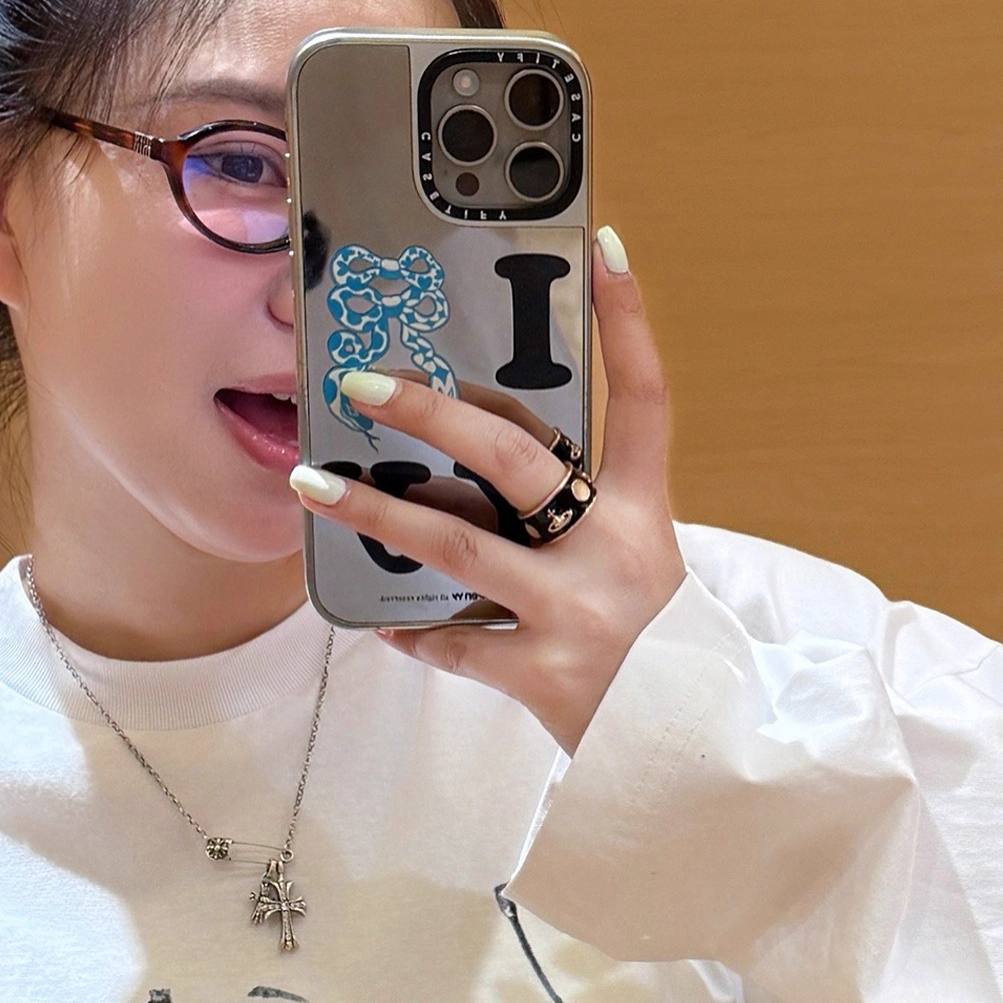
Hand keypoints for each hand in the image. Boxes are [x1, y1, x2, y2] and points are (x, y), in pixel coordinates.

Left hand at [289, 228, 681, 755]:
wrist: (690, 751)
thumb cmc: (657, 651)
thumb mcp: (636, 568)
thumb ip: (576, 521)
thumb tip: (470, 474)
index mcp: (645, 514)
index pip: (645, 400)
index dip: (628, 324)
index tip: (602, 250)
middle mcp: (613, 552)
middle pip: (516, 458)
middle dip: (432, 412)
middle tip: (365, 381)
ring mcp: (576, 613)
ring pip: (459, 545)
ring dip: (377, 514)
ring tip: (312, 483)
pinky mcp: (543, 674)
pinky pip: (455, 640)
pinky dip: (414, 632)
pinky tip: (378, 623)